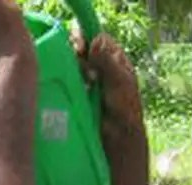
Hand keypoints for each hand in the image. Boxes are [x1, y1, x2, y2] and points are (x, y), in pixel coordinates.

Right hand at [71, 30, 145, 147]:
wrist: (117, 137)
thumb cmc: (124, 109)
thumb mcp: (118, 82)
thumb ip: (106, 61)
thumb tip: (95, 40)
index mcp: (116, 60)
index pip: (98, 39)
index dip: (88, 39)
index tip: (81, 47)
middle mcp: (102, 67)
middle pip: (83, 49)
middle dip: (78, 53)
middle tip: (78, 62)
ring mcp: (89, 80)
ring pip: (74, 64)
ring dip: (73, 68)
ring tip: (80, 79)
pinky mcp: (78, 93)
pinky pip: (69, 80)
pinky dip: (67, 79)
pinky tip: (70, 85)